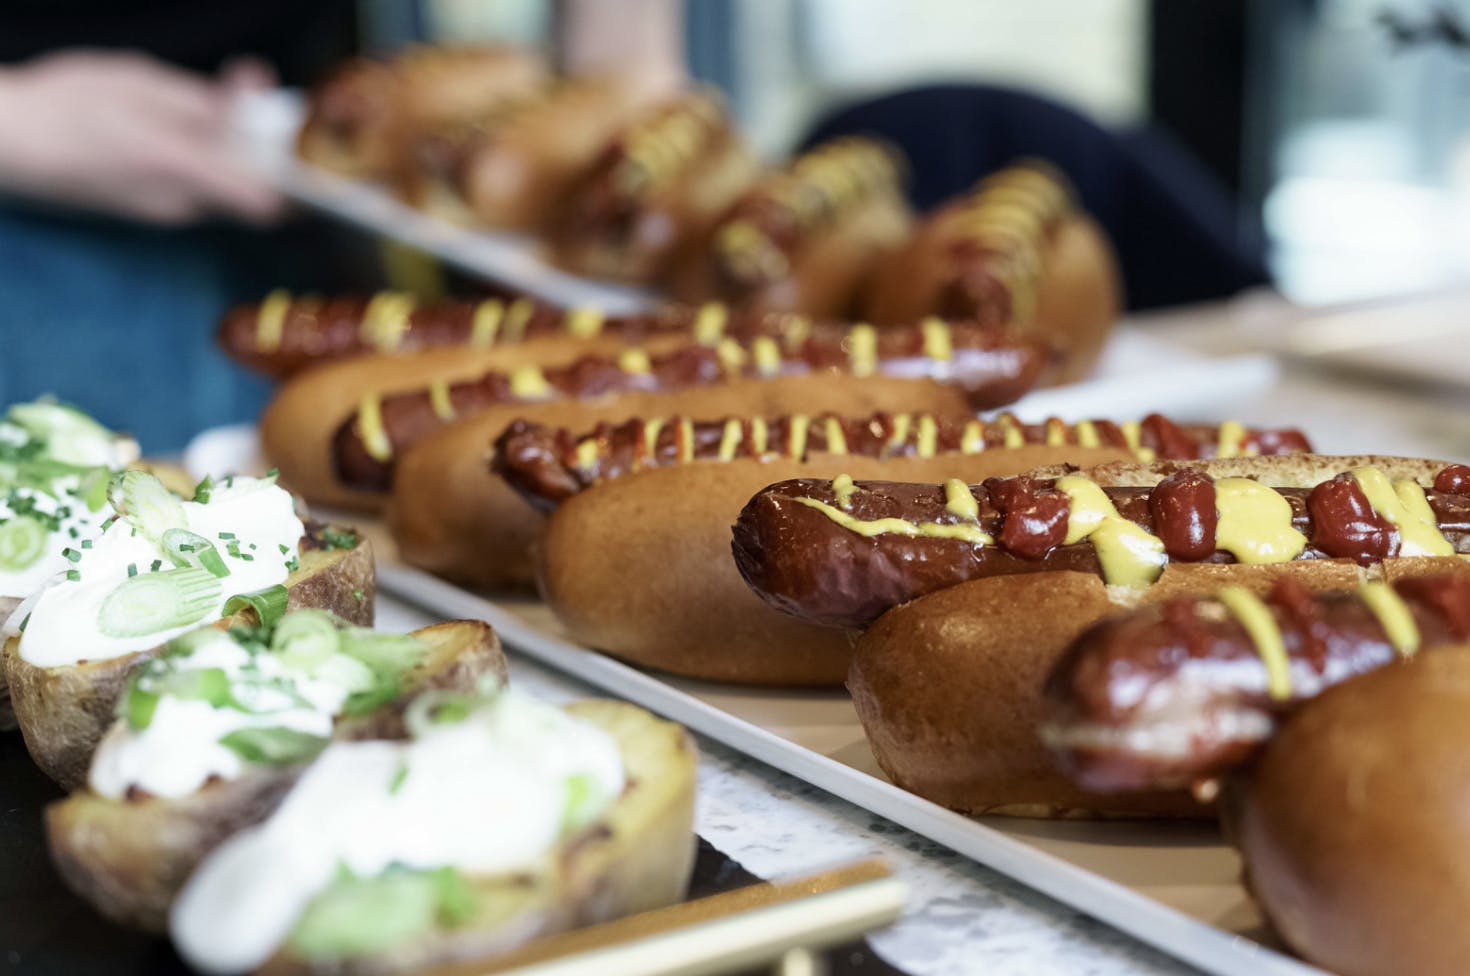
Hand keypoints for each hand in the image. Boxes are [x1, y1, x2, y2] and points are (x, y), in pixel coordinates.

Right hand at [0, 50, 284, 224]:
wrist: (8, 144)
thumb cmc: (66, 105)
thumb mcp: (141, 83)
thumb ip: (203, 100)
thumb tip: (253, 102)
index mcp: (181, 169)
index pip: (269, 201)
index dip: (303, 184)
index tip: (309, 152)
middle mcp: (181, 204)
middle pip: (255, 194)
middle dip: (266, 154)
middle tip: (254, 109)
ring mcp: (165, 215)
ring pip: (227, 192)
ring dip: (235, 157)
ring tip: (215, 111)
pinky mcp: (151, 214)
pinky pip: (199, 192)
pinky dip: (208, 165)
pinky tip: (184, 132)